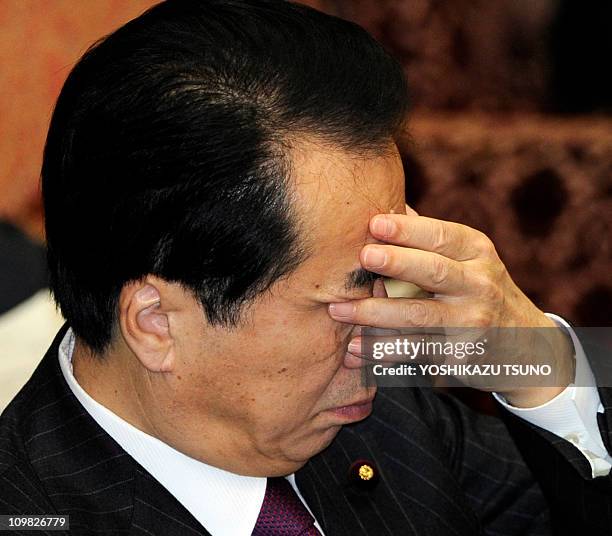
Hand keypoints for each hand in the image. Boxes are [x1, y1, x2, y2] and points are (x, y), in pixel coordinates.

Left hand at [329, 207, 574, 406]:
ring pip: (419, 317)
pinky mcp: (461, 356)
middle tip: (363, 256)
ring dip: (375, 314)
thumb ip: (429, 237)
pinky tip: (354, 349)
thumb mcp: (467, 257)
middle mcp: (479, 285)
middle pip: (434, 271)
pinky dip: (382, 352)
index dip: (408, 229)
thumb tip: (386, 206)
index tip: (374, 223)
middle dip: (397, 263)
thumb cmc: (476, 287)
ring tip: (339, 311)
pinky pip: (415, 352)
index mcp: (476, 252)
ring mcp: (472, 323)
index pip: (441, 235)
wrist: (524, 342)